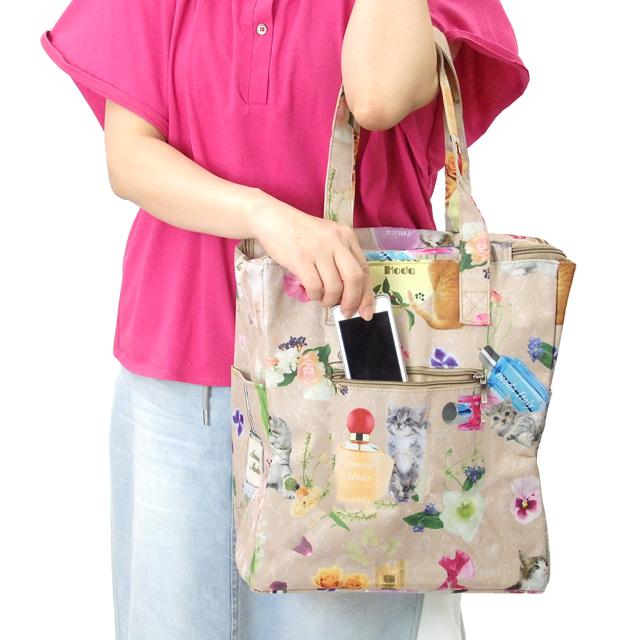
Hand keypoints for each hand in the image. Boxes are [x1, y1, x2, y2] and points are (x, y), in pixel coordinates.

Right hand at [248, 193, 373, 319]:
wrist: (274, 220)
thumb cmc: (302, 233)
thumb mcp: (328, 239)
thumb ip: (341, 260)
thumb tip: (352, 293)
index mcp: (347, 236)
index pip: (364, 269)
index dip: (367, 294)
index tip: (366, 311)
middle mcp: (336, 241)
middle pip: (354, 279)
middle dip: (352, 301)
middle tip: (345, 312)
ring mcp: (318, 250)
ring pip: (334, 287)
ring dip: (329, 300)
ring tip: (323, 299)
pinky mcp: (301, 259)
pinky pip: (315, 287)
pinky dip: (315, 296)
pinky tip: (311, 292)